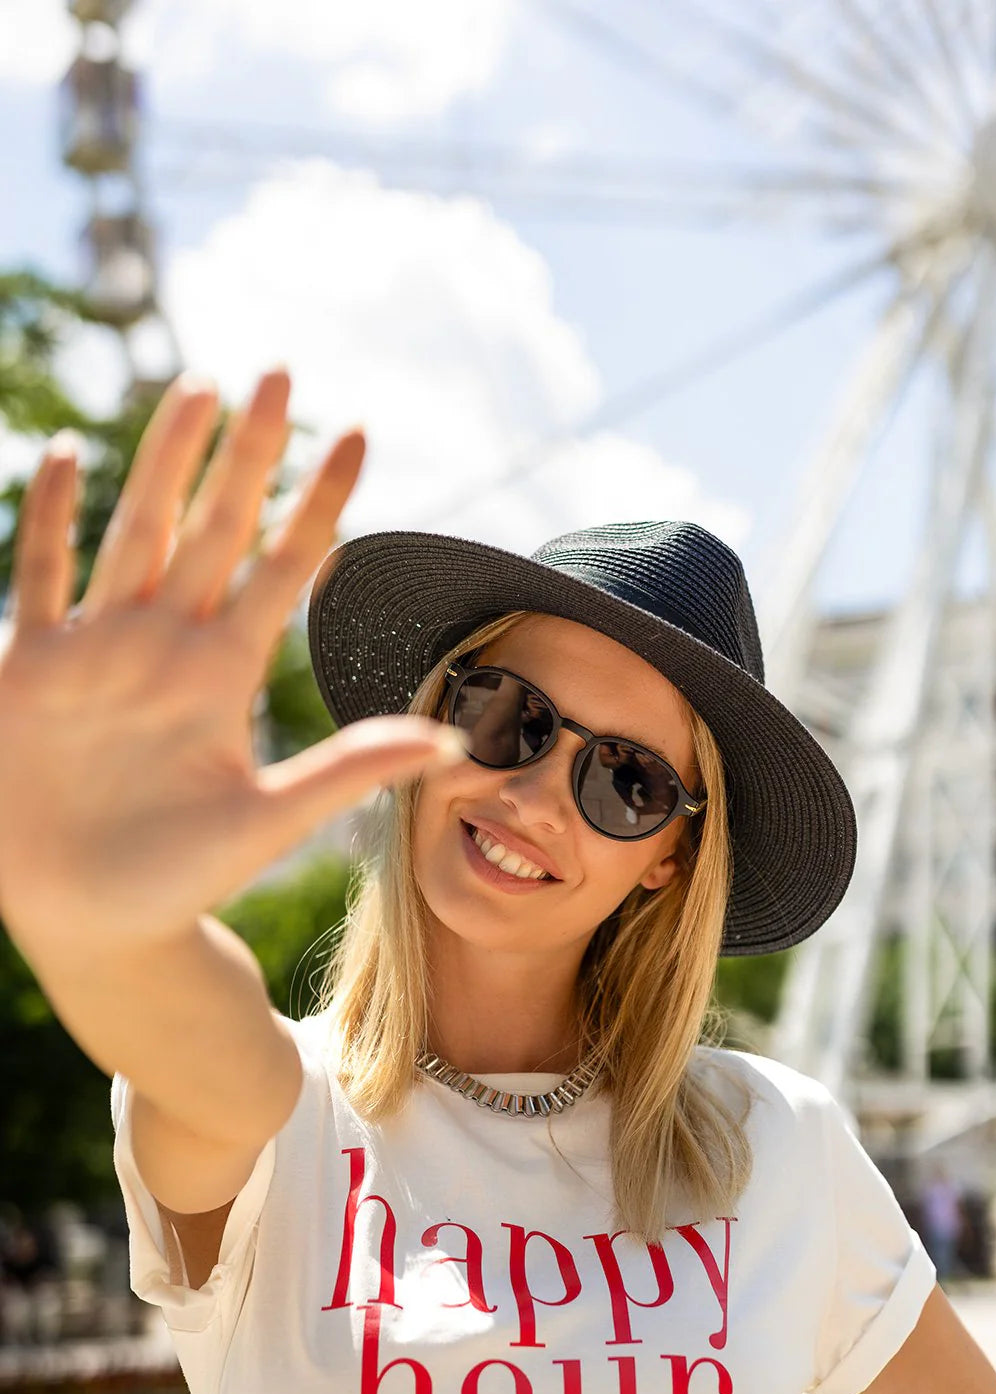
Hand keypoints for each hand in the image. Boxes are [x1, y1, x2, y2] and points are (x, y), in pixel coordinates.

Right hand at [0, 371, 464, 956]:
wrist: (94, 922)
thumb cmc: (181, 879)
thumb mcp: (271, 818)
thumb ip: (349, 769)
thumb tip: (453, 739)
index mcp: (225, 673)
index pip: (283, 565)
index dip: (318, 501)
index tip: (358, 432)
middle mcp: (168, 645)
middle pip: (215, 526)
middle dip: (247, 451)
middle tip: (279, 370)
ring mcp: (99, 650)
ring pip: (137, 530)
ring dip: (164, 461)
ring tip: (196, 386)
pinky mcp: (32, 669)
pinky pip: (40, 576)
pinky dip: (50, 518)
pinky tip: (63, 453)